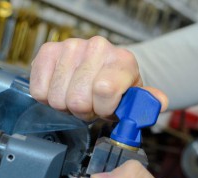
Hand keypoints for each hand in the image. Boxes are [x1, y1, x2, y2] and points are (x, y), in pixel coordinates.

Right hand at [30, 37, 167, 120]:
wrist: (102, 69)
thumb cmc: (118, 88)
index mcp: (122, 60)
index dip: (103, 109)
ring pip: (57, 97)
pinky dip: (48, 97)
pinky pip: (39, 89)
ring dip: (66, 105)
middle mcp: (98, 47)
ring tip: (78, 97)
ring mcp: (72, 46)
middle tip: (91, 105)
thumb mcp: (136, 98)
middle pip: (77, 99)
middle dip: (84, 110)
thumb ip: (146, 103)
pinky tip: (62, 89)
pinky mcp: (49, 50)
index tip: (107, 109)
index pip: (104, 89)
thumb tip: (158, 102)